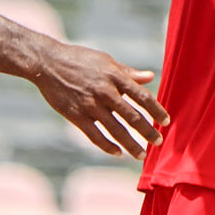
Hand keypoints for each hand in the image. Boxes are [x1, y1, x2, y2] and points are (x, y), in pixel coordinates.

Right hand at [32, 39, 169, 158]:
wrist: (48, 63)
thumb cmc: (80, 59)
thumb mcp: (106, 61)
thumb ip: (128, 72)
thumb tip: (150, 77)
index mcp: (114, 76)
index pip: (142, 96)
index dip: (156, 110)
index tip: (166, 121)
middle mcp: (105, 92)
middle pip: (132, 116)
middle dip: (147, 131)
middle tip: (158, 142)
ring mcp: (90, 105)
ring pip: (116, 130)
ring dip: (130, 144)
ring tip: (141, 155)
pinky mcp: (76, 116)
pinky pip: (95, 136)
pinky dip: (108, 146)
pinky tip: (118, 153)